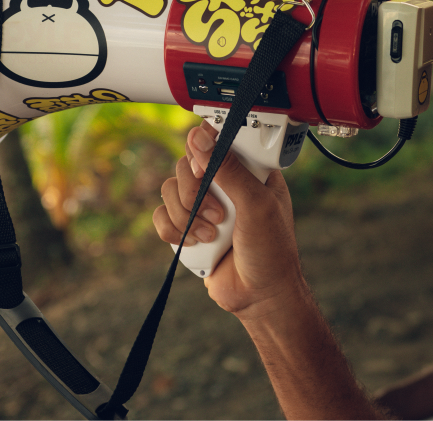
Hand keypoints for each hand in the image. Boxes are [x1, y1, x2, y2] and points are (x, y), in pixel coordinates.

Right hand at [152, 121, 306, 317]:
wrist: (259, 296)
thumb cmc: (271, 250)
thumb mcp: (257, 204)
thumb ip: (228, 169)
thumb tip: (199, 136)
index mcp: (249, 170)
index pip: (217, 140)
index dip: (204, 150)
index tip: (204, 170)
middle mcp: (225, 184)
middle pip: (186, 164)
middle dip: (194, 192)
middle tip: (217, 215)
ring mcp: (204, 206)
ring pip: (169, 189)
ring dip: (186, 215)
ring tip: (211, 235)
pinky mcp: (188, 228)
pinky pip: (161, 215)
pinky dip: (172, 230)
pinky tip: (196, 243)